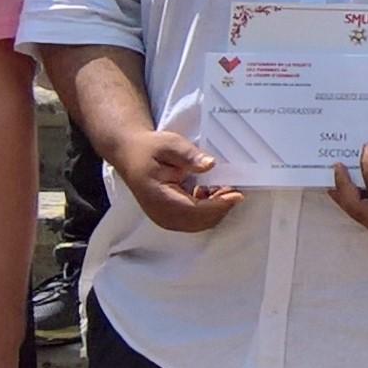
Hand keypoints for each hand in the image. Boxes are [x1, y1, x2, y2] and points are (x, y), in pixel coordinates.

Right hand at [110, 121, 242, 234]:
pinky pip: (193, 220)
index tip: (237, 194)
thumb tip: (209, 165)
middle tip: (234, 189)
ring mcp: (164, 218)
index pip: (195, 210)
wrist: (130, 153)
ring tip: (224, 189)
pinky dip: (206, 210)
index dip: (219, 204)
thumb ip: (189, 156)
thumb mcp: (169, 144)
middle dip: (220, 207)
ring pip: (198, 223)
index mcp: (160, 198)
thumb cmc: (148, 148)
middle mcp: (161, 214)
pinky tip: (210, 192)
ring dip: (215, 209)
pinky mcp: (168, 217)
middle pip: (200, 221)